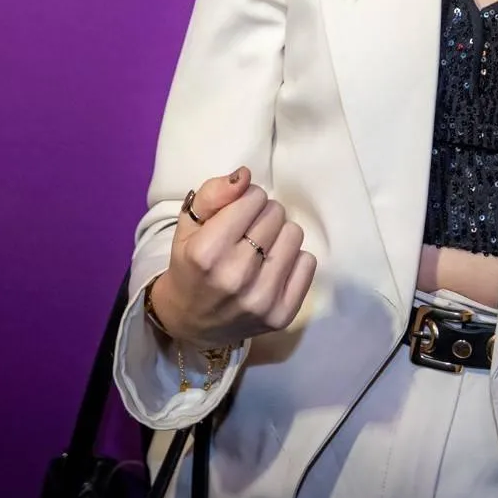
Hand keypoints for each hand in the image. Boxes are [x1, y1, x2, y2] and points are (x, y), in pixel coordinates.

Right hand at [150, 167, 317, 349]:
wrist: (192, 321)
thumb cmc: (190, 265)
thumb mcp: (189, 225)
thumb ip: (212, 193)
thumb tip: (245, 175)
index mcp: (206, 253)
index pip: (253, 198)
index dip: (246, 200)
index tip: (237, 214)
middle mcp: (235, 277)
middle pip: (276, 214)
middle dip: (263, 216)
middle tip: (247, 233)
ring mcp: (261, 299)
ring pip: (294, 234)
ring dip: (279, 236)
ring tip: (261, 250)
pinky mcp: (282, 314)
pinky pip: (308, 263)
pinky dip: (294, 260)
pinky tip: (272, 269)